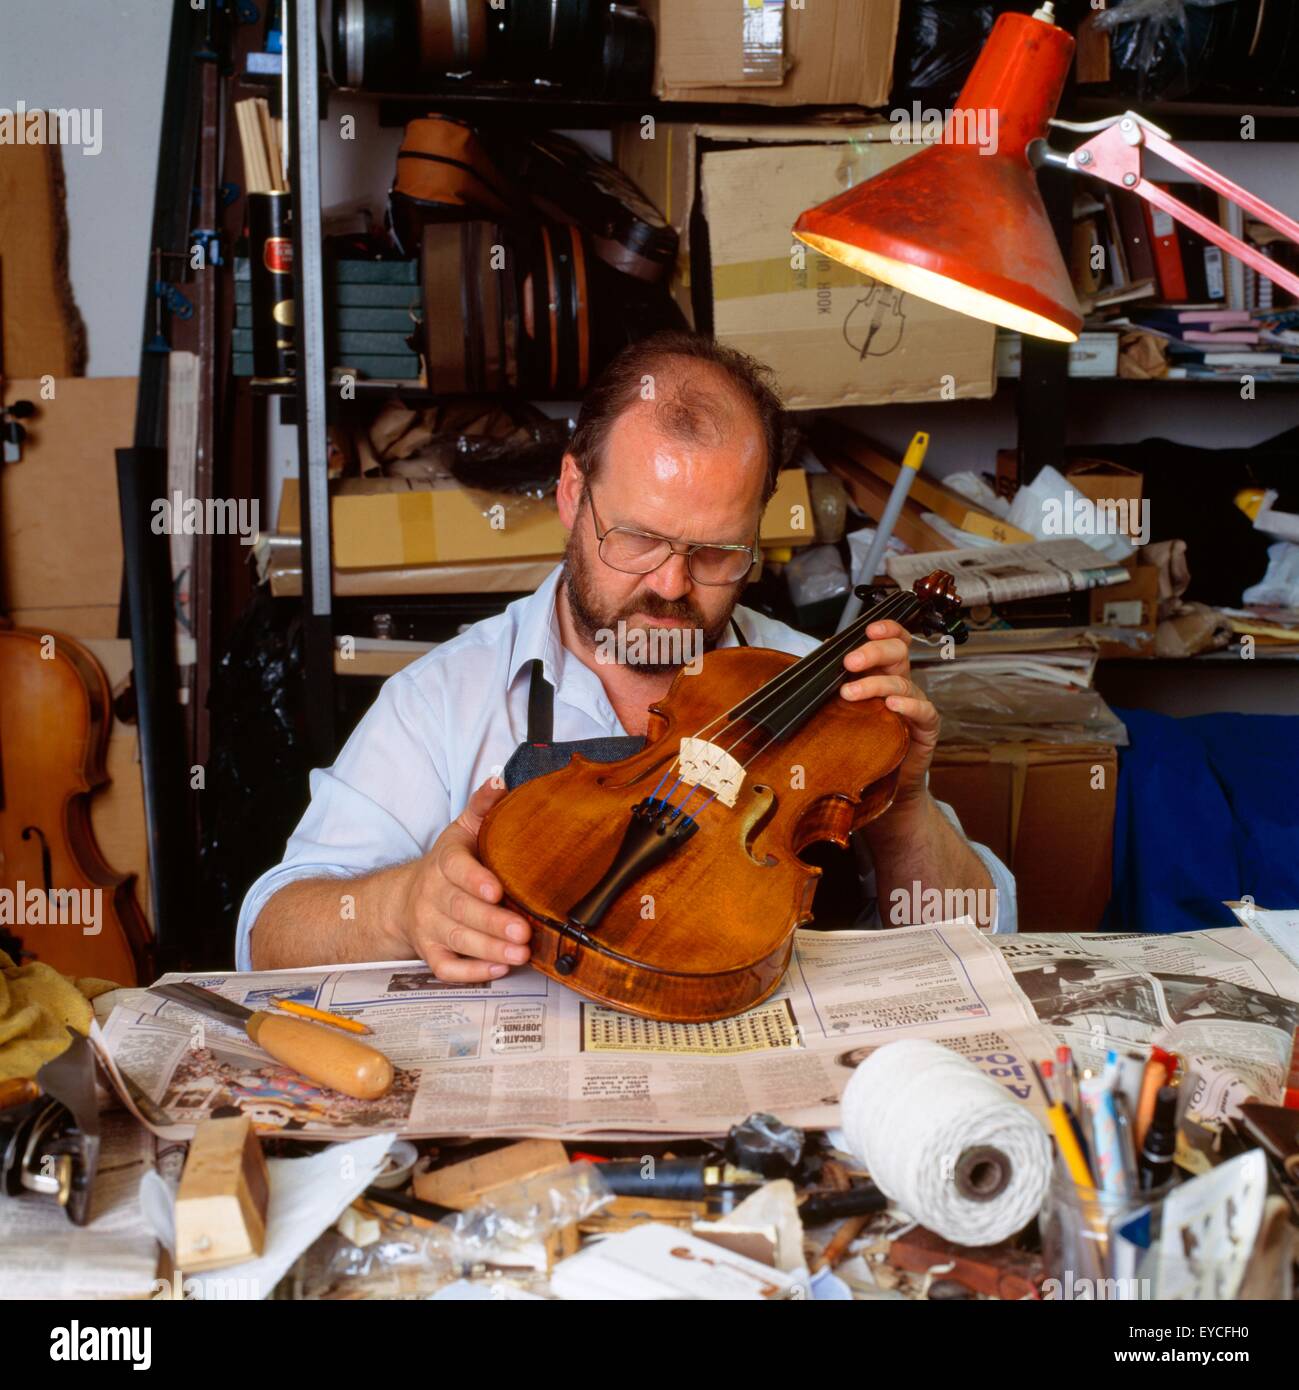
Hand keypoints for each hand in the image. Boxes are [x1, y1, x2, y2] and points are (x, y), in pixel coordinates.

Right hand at [399, 779, 531, 981]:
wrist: (408, 898)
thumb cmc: (451, 862)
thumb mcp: (464, 829)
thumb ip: (483, 805)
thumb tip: (501, 778)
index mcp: (444, 862)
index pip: (456, 870)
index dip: (475, 881)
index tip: (498, 890)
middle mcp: (432, 895)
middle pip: (460, 911)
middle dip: (492, 923)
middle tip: (524, 931)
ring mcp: (429, 927)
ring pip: (456, 941)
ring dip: (489, 949)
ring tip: (521, 954)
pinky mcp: (430, 954)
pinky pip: (447, 968)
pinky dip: (472, 972)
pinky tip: (499, 970)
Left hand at [839, 618, 939, 806]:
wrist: (887, 783)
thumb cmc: (867, 741)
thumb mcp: (848, 709)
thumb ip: (839, 684)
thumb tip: (816, 659)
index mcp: (885, 673)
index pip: (893, 641)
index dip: (886, 630)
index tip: (868, 628)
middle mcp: (902, 683)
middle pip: (898, 653)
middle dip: (874, 652)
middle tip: (850, 661)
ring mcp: (916, 704)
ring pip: (902, 682)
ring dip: (875, 684)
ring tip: (851, 692)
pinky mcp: (926, 727)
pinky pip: (923, 710)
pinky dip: (907, 705)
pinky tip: (892, 705)